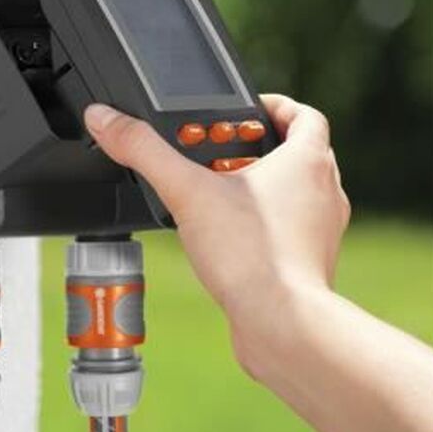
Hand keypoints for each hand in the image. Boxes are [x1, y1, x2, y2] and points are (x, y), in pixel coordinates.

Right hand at [83, 95, 350, 376]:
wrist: (281, 324)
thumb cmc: (253, 257)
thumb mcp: (185, 192)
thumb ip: (142, 150)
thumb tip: (107, 119)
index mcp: (308, 161)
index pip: (304, 115)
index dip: (274, 107)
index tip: (245, 112)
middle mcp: (326, 191)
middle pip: (297, 153)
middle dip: (254, 150)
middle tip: (218, 154)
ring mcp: (322, 230)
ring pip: (295, 193)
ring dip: (260, 188)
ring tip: (218, 195)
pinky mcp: (311, 263)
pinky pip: (289, 230)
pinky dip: (263, 224)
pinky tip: (229, 238)